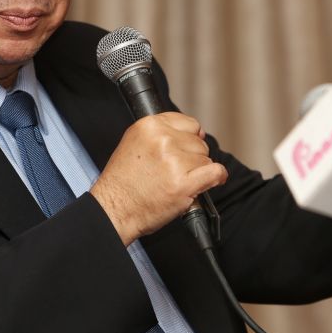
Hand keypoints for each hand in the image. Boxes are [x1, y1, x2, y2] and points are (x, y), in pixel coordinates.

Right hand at [90, 112, 227, 245]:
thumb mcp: (134, 142)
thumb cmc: (122, 182)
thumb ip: (162, 133)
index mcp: (149, 126)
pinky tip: (211, 181)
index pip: (189, 123)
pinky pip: (215, 172)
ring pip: (205, 159)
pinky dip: (217, 177)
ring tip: (176, 181)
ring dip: (197, 171)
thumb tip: (197, 131)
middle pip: (199, 142)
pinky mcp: (183, 183)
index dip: (189, 139)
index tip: (184, 149)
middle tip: (174, 171)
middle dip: (191, 157)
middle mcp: (162, 140)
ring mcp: (174, 161)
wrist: (114, 209)